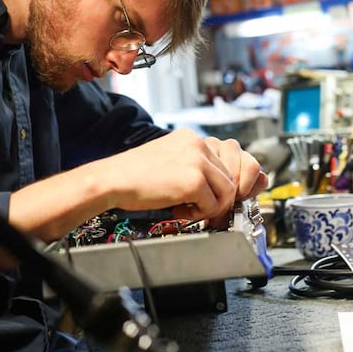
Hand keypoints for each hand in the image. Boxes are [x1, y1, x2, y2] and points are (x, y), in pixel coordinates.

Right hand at [106, 129, 267, 222]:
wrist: (112, 179)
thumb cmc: (137, 176)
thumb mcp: (175, 163)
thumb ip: (204, 169)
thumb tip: (240, 185)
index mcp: (194, 138)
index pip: (235, 155)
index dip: (235, 180)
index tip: (225, 195)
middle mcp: (199, 144)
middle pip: (238, 172)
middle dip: (230, 194)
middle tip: (211, 207)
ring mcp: (198, 160)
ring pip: (229, 191)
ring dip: (213, 206)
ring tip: (189, 207)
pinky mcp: (194, 180)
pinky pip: (214, 205)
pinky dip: (200, 214)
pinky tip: (179, 209)